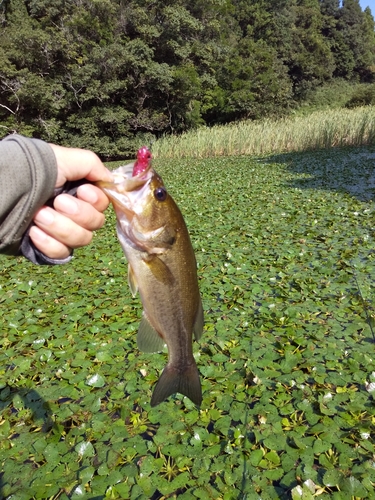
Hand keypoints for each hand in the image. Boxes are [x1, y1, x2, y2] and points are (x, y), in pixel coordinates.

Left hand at [29, 144, 112, 259]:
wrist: (2, 190)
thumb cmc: (30, 170)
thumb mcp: (62, 158)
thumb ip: (92, 165)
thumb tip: (109, 179)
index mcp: (79, 192)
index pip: (103, 204)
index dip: (95, 201)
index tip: (81, 191)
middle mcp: (73, 212)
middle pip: (96, 223)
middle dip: (77, 213)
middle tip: (56, 202)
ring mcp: (61, 231)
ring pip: (81, 239)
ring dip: (60, 226)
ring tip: (39, 215)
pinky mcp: (48, 248)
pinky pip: (61, 253)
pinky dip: (48, 243)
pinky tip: (33, 232)